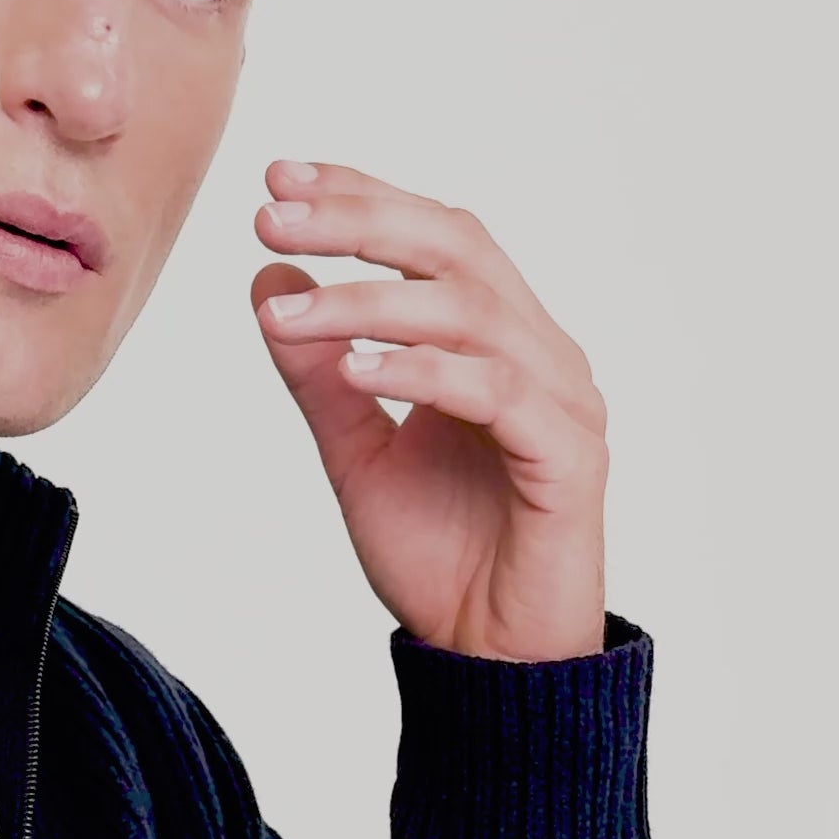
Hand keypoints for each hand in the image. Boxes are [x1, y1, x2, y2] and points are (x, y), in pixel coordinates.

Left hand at [251, 160, 609, 663]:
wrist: (490, 660)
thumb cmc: (439, 560)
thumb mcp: (356, 455)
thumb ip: (320, 373)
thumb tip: (268, 280)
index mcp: (498, 340)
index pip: (435, 236)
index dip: (362, 196)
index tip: (278, 179)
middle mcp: (541, 353)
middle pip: (458, 246)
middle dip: (360, 222)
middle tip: (272, 217)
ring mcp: (564, 401)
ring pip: (471, 312)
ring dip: (370, 303)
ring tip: (289, 316)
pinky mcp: (569, 458)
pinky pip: (495, 392)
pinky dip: (422, 371)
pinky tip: (355, 369)